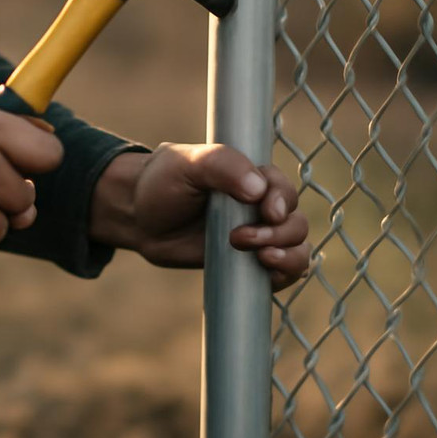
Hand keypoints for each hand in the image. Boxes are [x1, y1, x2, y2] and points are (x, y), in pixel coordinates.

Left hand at [89, 143, 309, 290]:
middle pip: (295, 221)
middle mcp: (260, 204)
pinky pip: (284, 270)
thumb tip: (258, 190)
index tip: (267, 211)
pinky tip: (268, 272)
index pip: (283, 187)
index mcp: (251, 175)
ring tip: (261, 257)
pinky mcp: (248, 261)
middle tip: (240, 237)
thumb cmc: (162, 182)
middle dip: (279, 233)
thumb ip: (222, 165)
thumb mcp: (187, 163)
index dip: (282, 200)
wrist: (139, 217)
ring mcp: (257, 234)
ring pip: (297, 246)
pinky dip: (287, 273)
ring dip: (289, 255)